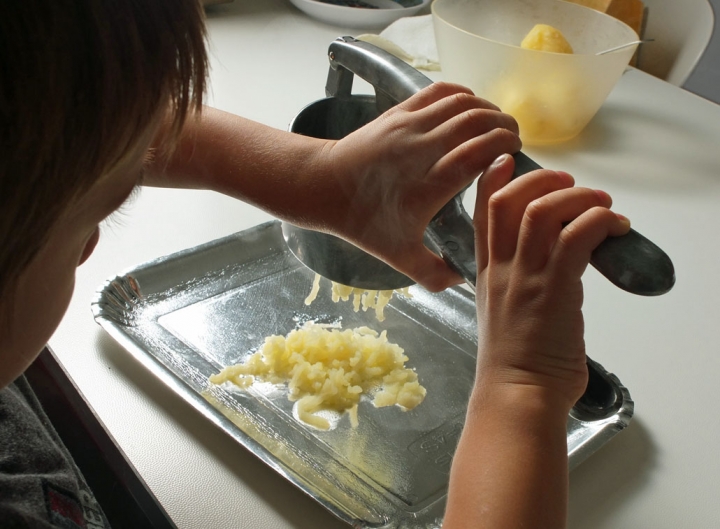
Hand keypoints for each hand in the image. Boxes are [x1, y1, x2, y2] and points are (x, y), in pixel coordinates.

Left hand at [320, 82, 520, 291]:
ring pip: (460, 103)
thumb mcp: (398, 256)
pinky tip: (470, 108)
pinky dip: (462, 94)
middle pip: (474, 122)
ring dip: (487, 109)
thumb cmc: (363, 221)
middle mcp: (418, 151)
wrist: (324, 186)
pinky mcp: (397, 111)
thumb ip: (433, 273)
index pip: (474, 155)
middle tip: (513, 139)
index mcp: (424, 187)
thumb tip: (467, 279)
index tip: (516, 154)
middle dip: (503, 126)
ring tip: (497, 125)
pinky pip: (438, 91)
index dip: (502, 148)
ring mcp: (407, 126)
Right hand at [472, 154, 630, 408]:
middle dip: (541, 178)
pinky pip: (578, 236)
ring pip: (544, 211)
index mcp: (486, 272)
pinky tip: (616, 227)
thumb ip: (517, 283)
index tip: (508, 160)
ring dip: (576, 196)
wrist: (517, 393)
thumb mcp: (502, 313)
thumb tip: (551, 264)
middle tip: (569, 183)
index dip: (493, 179)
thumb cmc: (513, 362)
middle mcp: (501, 268)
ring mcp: (525, 277)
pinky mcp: (555, 289)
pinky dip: (600, 220)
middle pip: (509, 200)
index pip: (481, 213)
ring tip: (600, 202)